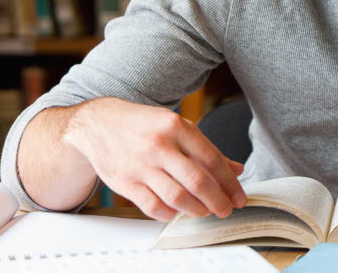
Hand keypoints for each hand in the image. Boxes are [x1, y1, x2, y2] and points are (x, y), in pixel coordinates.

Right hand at [62, 97, 247, 220]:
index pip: (212, 160)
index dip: (230, 183)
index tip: (238, 196)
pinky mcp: (125, 183)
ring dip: (197, 210)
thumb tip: (235, 169)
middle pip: (197, 182)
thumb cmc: (142, 124)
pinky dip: (170, 214)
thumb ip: (206, 149)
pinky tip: (178, 212)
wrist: (99, 123)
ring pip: (177, 198)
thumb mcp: (177, 126)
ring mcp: (141, 166)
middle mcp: (159, 146)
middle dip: (218, 201)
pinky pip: (153, 207)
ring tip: (205, 211)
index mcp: (177, 127)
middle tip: (226, 209)